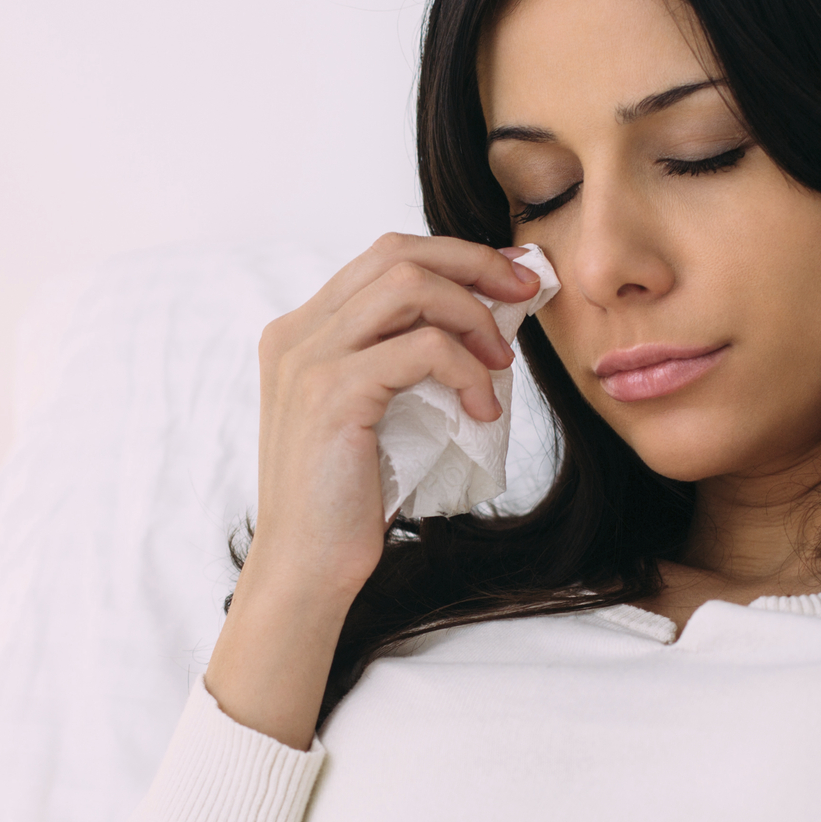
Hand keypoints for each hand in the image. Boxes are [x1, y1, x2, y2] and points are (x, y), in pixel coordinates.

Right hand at [247, 235, 540, 596]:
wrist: (305, 568)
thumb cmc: (346, 501)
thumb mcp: (373, 413)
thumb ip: (399, 361)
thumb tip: (483, 319)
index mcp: (300, 333)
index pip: (383, 258)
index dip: (454, 258)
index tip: (507, 282)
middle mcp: (296, 334)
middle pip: (396, 253)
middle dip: (472, 264)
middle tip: (523, 294)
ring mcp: (309, 360)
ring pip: (409, 286)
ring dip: (472, 315)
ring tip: (499, 364)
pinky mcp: (333, 394)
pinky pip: (422, 349)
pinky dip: (467, 370)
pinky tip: (482, 410)